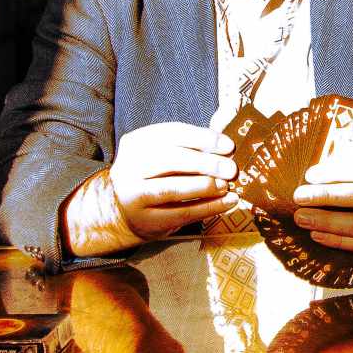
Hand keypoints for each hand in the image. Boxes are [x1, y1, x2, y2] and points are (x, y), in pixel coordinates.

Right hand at [106, 121, 239, 239]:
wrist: (121, 212)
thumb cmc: (150, 177)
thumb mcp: (159, 155)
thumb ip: (187, 147)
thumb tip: (225, 148)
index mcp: (135, 142)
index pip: (172, 133)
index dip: (202, 138)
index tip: (228, 145)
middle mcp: (130, 166)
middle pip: (171, 160)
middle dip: (206, 163)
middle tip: (231, 168)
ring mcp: (134, 194)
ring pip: (173, 188)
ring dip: (205, 186)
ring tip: (226, 185)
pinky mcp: (146, 218)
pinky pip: (182, 212)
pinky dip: (209, 207)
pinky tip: (227, 202)